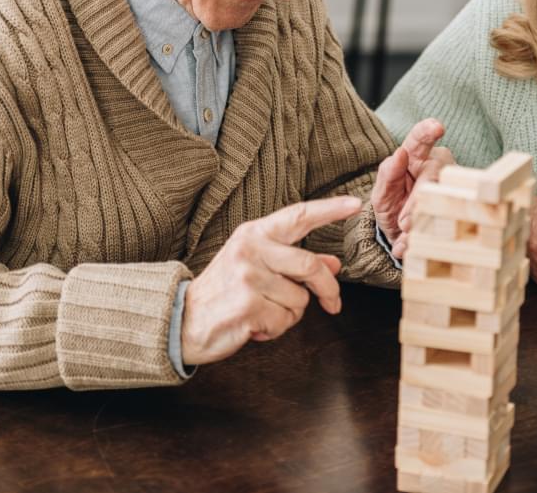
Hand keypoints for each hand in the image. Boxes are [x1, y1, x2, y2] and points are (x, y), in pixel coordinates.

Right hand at [180, 196, 360, 365]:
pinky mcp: (248, 305)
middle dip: (328, 289)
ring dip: (289, 314)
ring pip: (300, 300)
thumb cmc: (224, 292)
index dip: (329, 210)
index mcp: (254, 234)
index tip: (354, 205)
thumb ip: (294, 263)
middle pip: (310, 265)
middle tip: (333, 304)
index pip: (298, 216)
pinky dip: (274, 330)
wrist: (181, 319)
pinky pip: (284, 321)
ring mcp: (249, 277)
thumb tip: (333, 263)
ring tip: (263, 312)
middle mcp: (251, 249)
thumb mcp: (256, 268)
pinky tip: (254, 325)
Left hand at [372, 118, 453, 258]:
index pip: (420, 138)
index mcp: (416, 155)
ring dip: (420, 220)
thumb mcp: (381, 192)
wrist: (400, 235)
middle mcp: (437, 166)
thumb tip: (399, 155)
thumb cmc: (392, 204)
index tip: (437, 127)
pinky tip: (407, 244)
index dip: (428, 131)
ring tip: (403, 234)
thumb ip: (387, 174)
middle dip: (418, 198)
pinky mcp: (457, 208)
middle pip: (434, 173)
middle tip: (404, 222)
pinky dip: (422, 236)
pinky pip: (443, 220)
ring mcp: (450, 186)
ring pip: (440, 198)